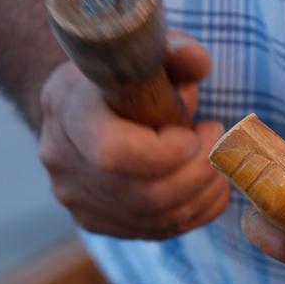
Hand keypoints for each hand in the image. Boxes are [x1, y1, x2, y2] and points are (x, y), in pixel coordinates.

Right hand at [37, 31, 229, 238]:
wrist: (89, 107)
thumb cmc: (127, 77)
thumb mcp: (148, 54)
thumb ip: (176, 52)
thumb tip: (197, 59)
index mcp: (66, 108)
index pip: (112, 152)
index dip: (166, 152)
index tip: (197, 133)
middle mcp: (62, 159)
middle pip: (143, 193)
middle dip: (198, 173)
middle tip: (221, 146)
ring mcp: (77, 197)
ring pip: (156, 218)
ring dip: (205, 194)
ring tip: (222, 164)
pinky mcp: (98, 222)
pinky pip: (158, 230)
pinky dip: (199, 212)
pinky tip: (212, 186)